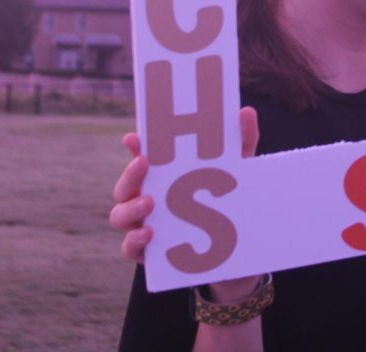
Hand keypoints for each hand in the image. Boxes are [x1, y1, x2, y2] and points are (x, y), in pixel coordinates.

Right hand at [109, 107, 259, 264]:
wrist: (238, 251)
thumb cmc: (230, 200)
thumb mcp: (239, 171)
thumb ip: (242, 142)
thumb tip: (246, 112)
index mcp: (162, 176)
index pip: (140, 157)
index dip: (134, 146)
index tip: (135, 137)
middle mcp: (145, 198)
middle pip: (124, 184)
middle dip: (130, 173)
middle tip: (143, 164)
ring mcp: (143, 225)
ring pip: (119, 215)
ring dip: (131, 206)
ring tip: (150, 202)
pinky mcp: (147, 254)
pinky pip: (128, 247)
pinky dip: (134, 240)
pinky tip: (149, 233)